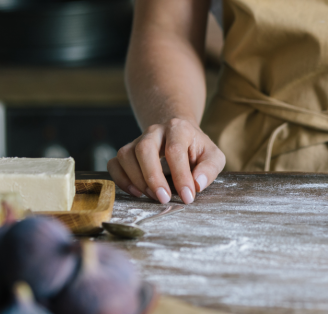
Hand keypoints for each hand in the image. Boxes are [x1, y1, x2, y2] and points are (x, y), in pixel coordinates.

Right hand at [107, 118, 225, 204]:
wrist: (179, 134)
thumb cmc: (197, 149)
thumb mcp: (213, 156)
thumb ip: (209, 169)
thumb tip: (197, 185)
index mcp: (178, 128)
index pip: (175, 151)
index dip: (181, 176)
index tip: (188, 196)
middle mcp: (155, 131)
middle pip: (144, 149)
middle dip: (153, 177)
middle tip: (164, 198)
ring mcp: (138, 140)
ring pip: (126, 155)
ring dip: (137, 180)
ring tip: (153, 196)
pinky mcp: (127, 151)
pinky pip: (114, 163)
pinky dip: (121, 180)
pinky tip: (136, 192)